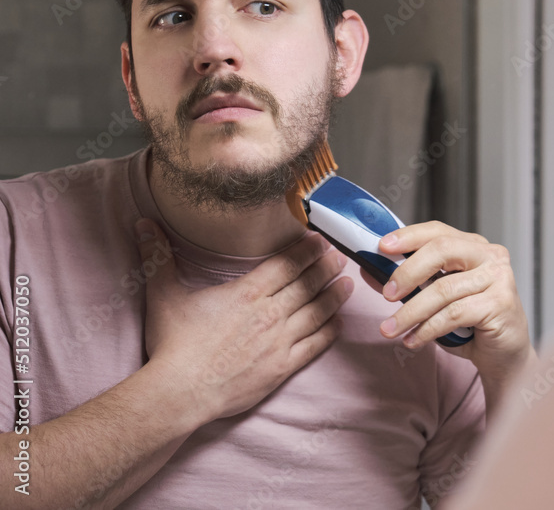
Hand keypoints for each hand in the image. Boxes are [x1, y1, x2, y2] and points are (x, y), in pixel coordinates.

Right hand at [137, 219, 352, 424]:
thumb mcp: (163, 294)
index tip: (320, 240)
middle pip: (308, 283)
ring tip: (348, 282)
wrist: (180, 392)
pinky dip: (330, 331)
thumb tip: (143, 224)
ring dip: (335, 295)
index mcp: (247, 292)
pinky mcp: (283, 367)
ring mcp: (280, 341)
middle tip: (341, 255)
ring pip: (317, 311)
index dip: (306, 250)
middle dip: (327, 267)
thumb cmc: (173, 345)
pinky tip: (338, 322)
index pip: (287, 264)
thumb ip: (158, 256)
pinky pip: (316, 345)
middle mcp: (270, 313)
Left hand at [373, 222, 533, 386]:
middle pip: (441, 251)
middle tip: (387, 294)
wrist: (505, 355)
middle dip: (408, 272)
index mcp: (474, 246)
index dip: (409, 236)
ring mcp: (499, 278)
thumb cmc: (471, 323)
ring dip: (411, 312)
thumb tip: (370, 270)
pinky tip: (413, 340)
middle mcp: (490, 256)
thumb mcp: (436, 298)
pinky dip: (427, 329)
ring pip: (444, 290)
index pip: (438, 232)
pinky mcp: (500, 304)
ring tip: (390, 329)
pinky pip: (454, 314)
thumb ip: (410, 282)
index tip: (382, 247)